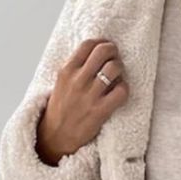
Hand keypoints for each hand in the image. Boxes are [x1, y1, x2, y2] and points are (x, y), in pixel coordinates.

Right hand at [36, 38, 129, 164]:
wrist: (56, 136)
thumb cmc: (61, 109)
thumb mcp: (61, 82)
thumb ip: (75, 67)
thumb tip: (95, 53)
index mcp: (66, 70)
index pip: (88, 44)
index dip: (101, 43)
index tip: (105, 48)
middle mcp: (78, 80)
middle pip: (103, 51)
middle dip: (114, 52)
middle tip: (115, 58)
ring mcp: (89, 96)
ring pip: (114, 68)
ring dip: (120, 69)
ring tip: (117, 76)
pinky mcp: (100, 111)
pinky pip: (122, 91)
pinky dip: (124, 88)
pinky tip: (119, 92)